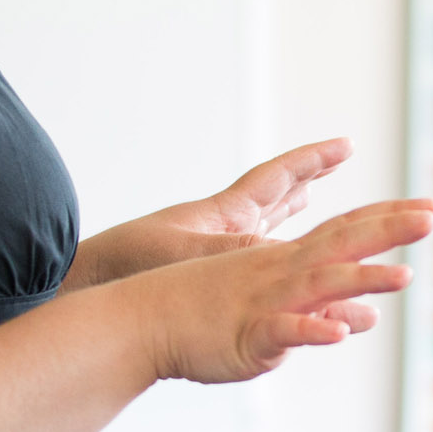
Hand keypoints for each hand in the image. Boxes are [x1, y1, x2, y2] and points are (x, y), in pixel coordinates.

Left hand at [66, 138, 360, 290]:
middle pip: (276, 194)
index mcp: (224, 213)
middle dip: (309, 178)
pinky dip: (271, 257)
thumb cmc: (128, 265)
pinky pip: (249, 259)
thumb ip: (237, 254)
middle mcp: (223, 226)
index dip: (313, 161)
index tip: (345, 146)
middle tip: (339, 161)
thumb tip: (285, 256)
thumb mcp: (189, 255)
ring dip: (290, 211)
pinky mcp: (202, 276)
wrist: (87, 286)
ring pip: (264, 225)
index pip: (277, 177)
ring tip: (311, 199)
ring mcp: (212, 249)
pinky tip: (276, 267)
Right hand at [135, 195, 432, 383]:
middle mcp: (285, 272)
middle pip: (344, 242)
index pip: (349, 231)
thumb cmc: (213, 317)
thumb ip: (327, 310)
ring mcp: (268, 301)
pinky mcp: (249, 335)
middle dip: (389, 229)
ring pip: (321, 284)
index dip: (389, 218)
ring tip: (406, 275)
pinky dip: (310, 330)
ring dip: (363, 278)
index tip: (431, 206)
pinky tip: (338, 334)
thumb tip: (372, 317)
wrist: (148, 321)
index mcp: (292, 262)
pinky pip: (283, 331)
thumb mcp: (282, 312)